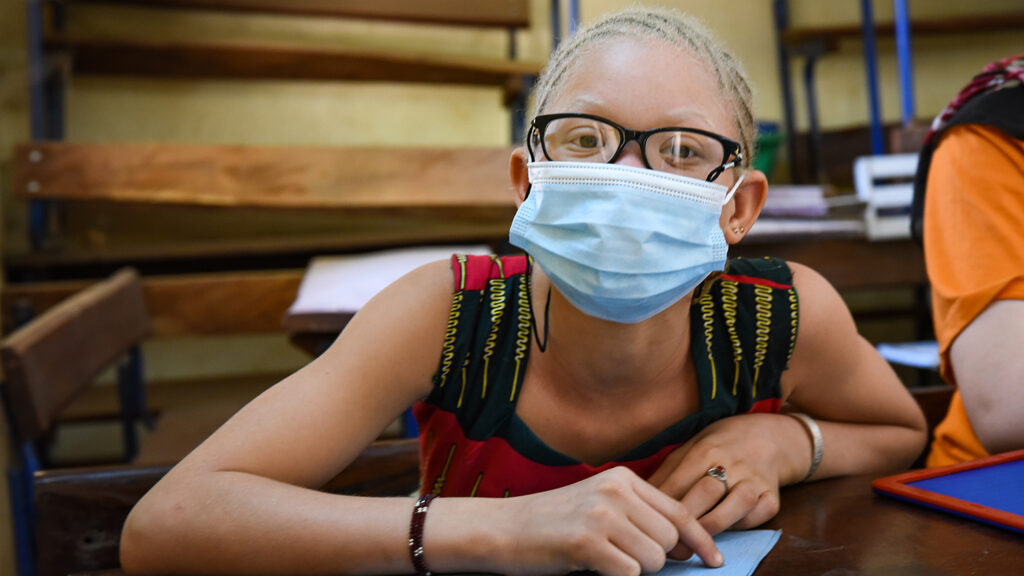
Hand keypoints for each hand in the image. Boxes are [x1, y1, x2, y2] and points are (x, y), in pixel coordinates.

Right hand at [504, 467, 721, 575]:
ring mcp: (601, 514)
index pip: (678, 511)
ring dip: (635, 571)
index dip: (701, 539)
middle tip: (621, 560)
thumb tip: (682, 547)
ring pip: (653, 560)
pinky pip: (629, 574)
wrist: (501, 529)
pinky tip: (593, 568)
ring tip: (604, 561)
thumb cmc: (551, 524)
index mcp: (622, 479)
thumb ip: (637, 516)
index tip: (714, 560)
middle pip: (668, 540)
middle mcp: (615, 491)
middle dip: (655, 560)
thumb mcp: (598, 505)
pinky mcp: (587, 542)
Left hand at [648, 414, 801, 558]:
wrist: (767, 437)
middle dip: (685, 520)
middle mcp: (731, 462)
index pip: (679, 482)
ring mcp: (754, 479)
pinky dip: (743, 525)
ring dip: (713, 526)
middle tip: (668, 542)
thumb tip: (639, 496)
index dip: (662, 507)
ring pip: (736, 505)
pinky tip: (727, 530)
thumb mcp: (690, 448)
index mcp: (705, 450)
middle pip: (705, 493)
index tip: (649, 524)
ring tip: (695, 541)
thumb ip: (667, 472)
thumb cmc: (719, 446)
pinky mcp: (772, 495)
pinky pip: (759, 515)